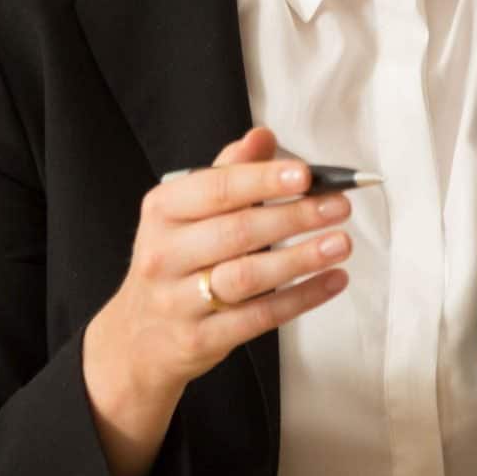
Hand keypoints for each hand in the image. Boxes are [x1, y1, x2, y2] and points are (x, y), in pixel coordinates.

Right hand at [88, 126, 351, 408]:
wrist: (136, 338)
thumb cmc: (173, 262)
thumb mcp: (184, 212)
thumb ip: (226, 173)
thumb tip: (262, 136)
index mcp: (162, 211)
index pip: (216, 189)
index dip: (262, 180)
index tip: (305, 174)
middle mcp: (164, 254)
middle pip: (237, 232)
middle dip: (294, 217)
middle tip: (338, 206)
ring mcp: (179, 301)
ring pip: (247, 277)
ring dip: (301, 259)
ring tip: (340, 243)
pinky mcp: (200, 339)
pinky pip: (258, 317)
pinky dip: (301, 298)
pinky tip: (331, 281)